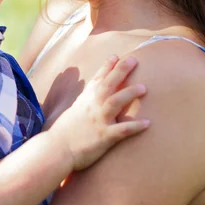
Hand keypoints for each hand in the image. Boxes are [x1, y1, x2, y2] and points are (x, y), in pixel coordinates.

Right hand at [49, 56, 149, 170]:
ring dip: (128, 94)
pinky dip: (134, 126)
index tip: (116, 56)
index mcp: (85, 100)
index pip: (97, 80)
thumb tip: (92, 94)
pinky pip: (121, 130)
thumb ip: (86, 102)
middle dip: (120, 71)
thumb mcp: (74, 111)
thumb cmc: (65, 131)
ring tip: (143, 88)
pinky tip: (147, 123)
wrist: (57, 149)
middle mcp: (92, 107)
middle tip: (133, 60)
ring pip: (114, 102)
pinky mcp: (103, 137)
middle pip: (107, 85)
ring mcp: (98, 121)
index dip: (107, 67)